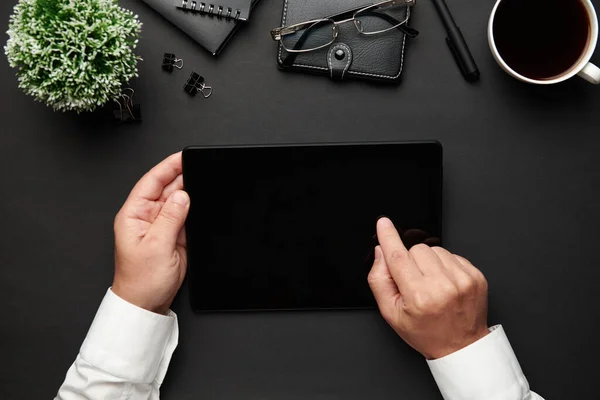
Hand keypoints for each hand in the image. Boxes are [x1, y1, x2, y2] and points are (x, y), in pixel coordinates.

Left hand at [112, 152, 189, 314]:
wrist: (147, 304)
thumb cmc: (141, 281)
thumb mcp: (157, 246)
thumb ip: (171, 217)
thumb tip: (182, 195)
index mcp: (134, 215)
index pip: (151, 182)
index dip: (167, 167)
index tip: (182, 156)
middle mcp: (147, 217)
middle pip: (166, 189)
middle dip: (182, 177)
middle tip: (200, 167)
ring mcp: (161, 226)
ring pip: (178, 202)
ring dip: (190, 194)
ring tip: (204, 184)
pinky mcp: (174, 236)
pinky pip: (186, 217)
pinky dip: (194, 210)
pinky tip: (202, 204)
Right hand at [368, 217, 488, 359]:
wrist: (461, 346)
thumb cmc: (425, 332)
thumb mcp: (391, 313)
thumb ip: (380, 280)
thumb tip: (381, 252)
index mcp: (419, 296)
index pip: (398, 257)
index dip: (388, 237)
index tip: (383, 223)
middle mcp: (443, 286)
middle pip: (416, 249)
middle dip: (411, 260)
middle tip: (414, 281)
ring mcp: (463, 280)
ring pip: (435, 249)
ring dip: (429, 262)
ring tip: (431, 283)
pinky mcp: (476, 276)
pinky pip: (452, 254)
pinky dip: (445, 265)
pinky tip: (445, 283)